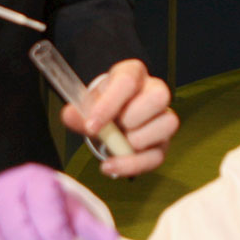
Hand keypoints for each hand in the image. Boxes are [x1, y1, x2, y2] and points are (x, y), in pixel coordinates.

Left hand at [65, 59, 177, 177]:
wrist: (110, 118)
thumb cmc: (102, 106)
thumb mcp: (87, 104)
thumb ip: (77, 111)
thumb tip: (71, 116)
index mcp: (133, 74)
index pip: (128, 81)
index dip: (109, 105)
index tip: (91, 126)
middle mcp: (154, 91)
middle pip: (158, 97)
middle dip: (131, 118)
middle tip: (112, 129)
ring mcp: (163, 117)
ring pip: (168, 123)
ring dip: (136, 140)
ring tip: (116, 144)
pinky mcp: (163, 142)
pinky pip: (157, 156)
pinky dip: (132, 164)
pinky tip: (111, 165)